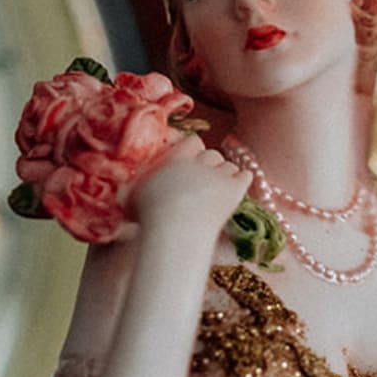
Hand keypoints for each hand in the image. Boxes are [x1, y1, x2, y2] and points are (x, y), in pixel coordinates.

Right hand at [133, 133, 248, 230]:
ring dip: (227, 174)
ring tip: (220, 187)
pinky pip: (245, 176)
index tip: (192, 162)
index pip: (193, 141)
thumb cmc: (150, 220)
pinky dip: (242, 180)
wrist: (175, 235)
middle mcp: (199, 162)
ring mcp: (219, 175)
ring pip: (230, 165)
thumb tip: (130, 182)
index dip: (194, 151)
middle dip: (211, 164)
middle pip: (213, 153)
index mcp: (175, 158)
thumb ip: (136, 185)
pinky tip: (237, 188)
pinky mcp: (235, 190)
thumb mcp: (133, 197)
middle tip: (206, 180)